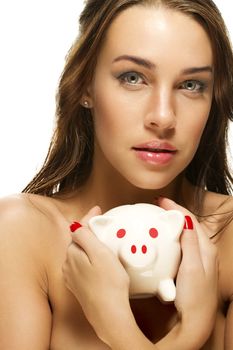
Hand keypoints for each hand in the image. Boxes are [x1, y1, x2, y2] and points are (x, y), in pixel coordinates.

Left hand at [62, 206, 131, 344]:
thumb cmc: (108, 285)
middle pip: (78, 241)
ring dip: (90, 246)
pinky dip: (90, 260)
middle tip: (103, 225)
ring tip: (104, 242)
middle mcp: (69, 266)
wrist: (110, 314)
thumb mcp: (99, 253)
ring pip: (80, 254)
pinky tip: (100, 262)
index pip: (78, 230)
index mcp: (72, 254)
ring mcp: (73, 278)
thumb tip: (75, 225)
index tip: (97, 209)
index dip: (88, 218)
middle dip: (89, 232)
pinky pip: (83, 266)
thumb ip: (85, 236)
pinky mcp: (80, 287)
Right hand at [158, 197, 217, 347]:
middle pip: (188, 224)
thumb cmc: (196, 299)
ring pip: (184, 234)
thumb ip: (190, 244)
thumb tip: (184, 221)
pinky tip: (162, 241)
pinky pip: (181, 244)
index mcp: (205, 249)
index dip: (176, 208)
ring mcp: (198, 259)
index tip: (161, 202)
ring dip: (172, 224)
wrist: (197, 321)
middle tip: (157, 208)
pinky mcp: (190, 266)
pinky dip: (171, 237)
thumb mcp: (192, 269)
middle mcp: (204, 251)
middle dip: (173, 213)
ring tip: (158, 219)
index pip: (190, 219)